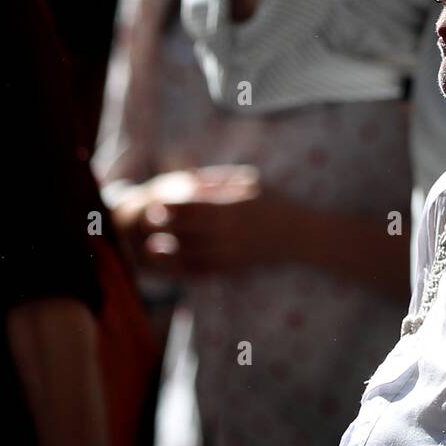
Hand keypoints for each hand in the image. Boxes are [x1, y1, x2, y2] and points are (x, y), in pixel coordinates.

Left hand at [129, 167, 293, 274]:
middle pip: (183, 231)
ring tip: (151, 246)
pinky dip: (182, 268)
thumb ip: (217, 179)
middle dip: (162, 227)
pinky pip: (200, 270)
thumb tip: (186, 175)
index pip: (188, 207)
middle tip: (146, 222)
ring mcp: (228, 253)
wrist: (298, 235)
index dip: (167, 206)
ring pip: (186, 255)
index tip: (155, 202)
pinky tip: (172, 261)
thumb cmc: (274, 202)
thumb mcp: (250, 181)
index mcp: (229, 207)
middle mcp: (226, 232)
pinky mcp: (230, 268)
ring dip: (165, 252)